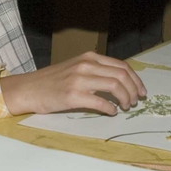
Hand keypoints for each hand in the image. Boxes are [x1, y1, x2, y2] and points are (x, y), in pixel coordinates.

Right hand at [0, 52, 146, 115]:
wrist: (28, 89)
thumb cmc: (52, 81)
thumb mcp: (75, 68)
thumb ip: (95, 71)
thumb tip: (120, 83)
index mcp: (89, 58)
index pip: (121, 66)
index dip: (136, 80)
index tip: (141, 91)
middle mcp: (86, 65)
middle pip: (122, 75)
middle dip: (134, 90)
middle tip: (136, 102)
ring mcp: (79, 79)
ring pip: (115, 86)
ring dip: (126, 99)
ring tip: (126, 107)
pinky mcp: (73, 95)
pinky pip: (100, 102)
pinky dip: (111, 108)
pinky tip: (112, 112)